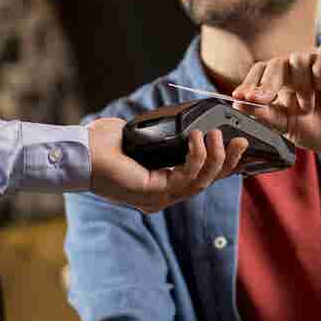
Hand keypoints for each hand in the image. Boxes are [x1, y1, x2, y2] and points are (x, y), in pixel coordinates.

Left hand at [88, 117, 247, 212]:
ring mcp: (159, 198)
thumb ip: (162, 135)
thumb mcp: (141, 136)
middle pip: (207, 183)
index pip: (200, 179)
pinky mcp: (154, 192)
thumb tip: (181, 122)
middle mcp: (162, 197)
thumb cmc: (103, 143)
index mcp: (160, 186)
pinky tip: (199, 138)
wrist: (80, 151)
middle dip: (227, 162)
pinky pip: (187, 176)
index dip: (223, 165)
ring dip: (215, 157)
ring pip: (202, 181)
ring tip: (217, 135)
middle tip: (240, 141)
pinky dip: (197, 156)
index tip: (238, 146)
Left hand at [233, 43, 320, 163]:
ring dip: (300, 85)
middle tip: (263, 100)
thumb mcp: (286, 125)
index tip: (240, 97)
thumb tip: (238, 104)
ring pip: (300, 58)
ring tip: (308, 107)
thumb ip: (264, 114)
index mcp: (283, 82)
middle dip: (268, 83)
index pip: (261, 71)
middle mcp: (300, 70)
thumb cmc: (319, 132)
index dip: (250, 83)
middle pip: (277, 62)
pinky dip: (320, 66)